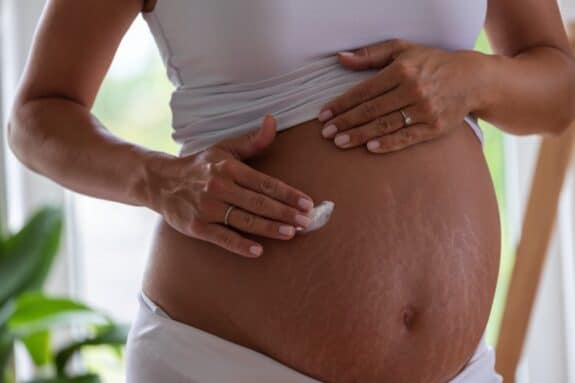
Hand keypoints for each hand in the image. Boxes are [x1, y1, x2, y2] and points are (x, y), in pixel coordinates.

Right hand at [143, 114, 314, 257]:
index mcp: (229, 168)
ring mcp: (207, 208)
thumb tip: (273, 120)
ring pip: (245, 221)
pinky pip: (223, 238)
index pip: (265, 183)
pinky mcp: (196, 226)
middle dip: (285, 213)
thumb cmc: (199, 166)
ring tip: (292, 233)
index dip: (288, 194)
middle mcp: (219, 187)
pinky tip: (259, 251)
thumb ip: (252, 141)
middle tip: (307, 222)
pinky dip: (240, 245)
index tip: (307, 203)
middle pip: (259, 203)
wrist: (160, 182)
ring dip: (270, 229)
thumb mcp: (224, 150)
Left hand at [317, 39, 479, 152]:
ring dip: (360, 135)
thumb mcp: (402, 50)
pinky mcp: (435, 127)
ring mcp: (425, 110)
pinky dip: (388, 144)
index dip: (341, 104)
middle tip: (326, 133)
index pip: (364, 91)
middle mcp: (413, 90)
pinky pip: (407, 137)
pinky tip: (370, 148)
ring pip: (385, 125)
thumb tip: (340, 59)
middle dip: (345, 122)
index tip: (324, 115)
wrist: (472, 79)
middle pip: (371, 110)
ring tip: (339, 142)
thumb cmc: (431, 63)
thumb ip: (370, 55)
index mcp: (401, 70)